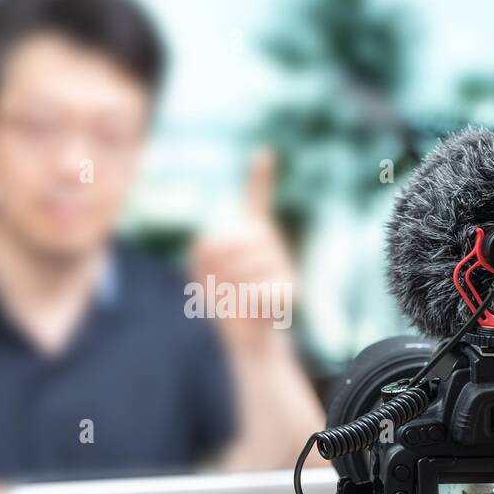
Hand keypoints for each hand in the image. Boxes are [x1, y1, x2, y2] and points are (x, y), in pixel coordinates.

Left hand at [190, 148, 296, 350]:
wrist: (250, 340)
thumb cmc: (227, 302)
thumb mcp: (203, 273)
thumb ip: (203, 252)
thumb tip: (218, 246)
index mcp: (251, 234)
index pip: (257, 200)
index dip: (260, 177)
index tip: (265, 153)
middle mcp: (270, 243)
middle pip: (233, 240)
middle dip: (215, 264)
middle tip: (216, 283)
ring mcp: (283, 263)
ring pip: (244, 266)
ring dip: (228, 286)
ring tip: (235, 297)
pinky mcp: (291, 287)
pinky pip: (257, 289)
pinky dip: (245, 302)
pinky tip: (251, 307)